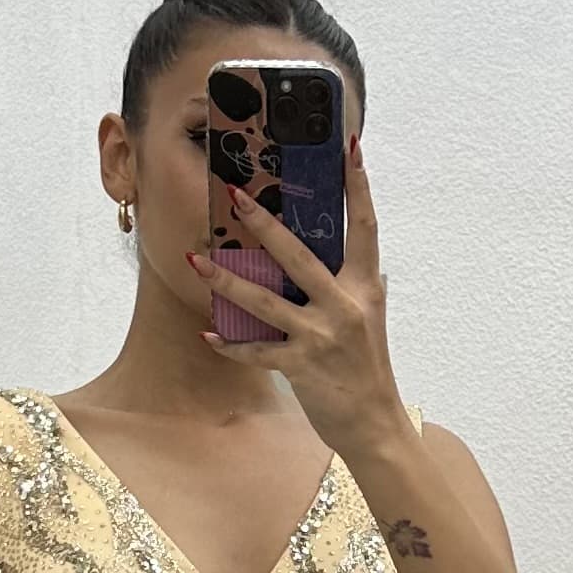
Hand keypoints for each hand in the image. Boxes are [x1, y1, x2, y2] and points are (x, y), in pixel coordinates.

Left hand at [187, 131, 404, 465]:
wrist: (376, 425)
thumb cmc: (368, 370)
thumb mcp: (371, 319)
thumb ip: (362, 286)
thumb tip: (364, 259)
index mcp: (365, 286)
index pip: (365, 225)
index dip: (358, 185)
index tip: (350, 146)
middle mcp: (345, 305)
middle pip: (300, 255)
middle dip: (264, 224)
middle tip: (234, 196)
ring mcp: (322, 336)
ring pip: (265, 301)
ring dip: (226, 280)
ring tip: (196, 261)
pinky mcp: (302, 367)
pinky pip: (256, 351)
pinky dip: (229, 343)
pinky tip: (206, 332)